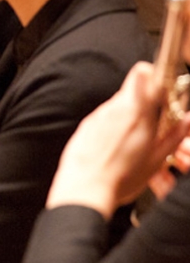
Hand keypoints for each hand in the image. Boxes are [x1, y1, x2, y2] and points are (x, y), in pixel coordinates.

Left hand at [48, 62, 189, 217]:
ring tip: (135, 141)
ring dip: (130, 116)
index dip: (155, 74)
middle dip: (146, 102)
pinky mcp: (85, 126)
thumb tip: (189, 119)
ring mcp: (97, 116)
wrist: (84, 189)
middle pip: (133, 90)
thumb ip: (174, 135)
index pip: (143, 73)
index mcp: (136, 113)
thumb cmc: (122, 178)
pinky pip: (104, 118)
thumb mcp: (156, 159)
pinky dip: (114, 127)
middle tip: (155, 122)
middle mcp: (114, 109)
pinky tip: (116, 147)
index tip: (164, 87)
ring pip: (119, 106)